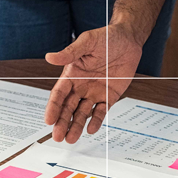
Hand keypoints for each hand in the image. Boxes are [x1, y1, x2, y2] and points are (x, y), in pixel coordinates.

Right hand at [44, 24, 143, 142]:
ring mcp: (94, 92)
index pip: (59, 94)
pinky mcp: (109, 96)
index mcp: (71, 74)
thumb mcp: (87, 42)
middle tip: (57, 137)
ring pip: (82, 113)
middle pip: (68, 108)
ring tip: (71, 139)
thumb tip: (49, 57)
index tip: (48, 120)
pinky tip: (91, 129)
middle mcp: (81, 86)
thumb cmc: (106, 37)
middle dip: (62, 122)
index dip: (53, 107)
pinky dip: (96, 121)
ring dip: (76, 126)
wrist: (129, 39)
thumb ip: (70, 52)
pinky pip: (101, 111)